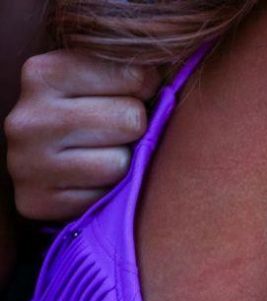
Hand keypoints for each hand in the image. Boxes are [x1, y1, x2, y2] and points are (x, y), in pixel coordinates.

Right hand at [3, 50, 160, 219]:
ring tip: (102, 153)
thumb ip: (132, 69)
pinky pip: (104, 198)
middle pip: (132, 120)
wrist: (34, 160)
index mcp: (44, 73)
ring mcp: (29, 164)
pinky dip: (107, 191)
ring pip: (120, 164)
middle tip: (115, 130)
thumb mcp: (98, 75)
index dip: (145, 89)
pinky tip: (90, 179)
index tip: (131, 94)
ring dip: (124, 162)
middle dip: (135, 126)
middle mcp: (30, 118)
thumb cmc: (83, 109)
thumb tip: (175, 69)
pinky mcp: (37, 202)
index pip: (136, 77)